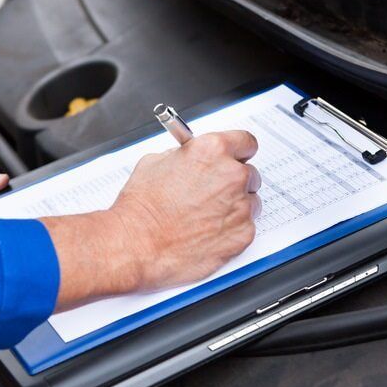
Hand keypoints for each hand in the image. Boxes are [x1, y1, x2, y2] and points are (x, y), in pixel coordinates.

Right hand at [41, 130, 260, 309]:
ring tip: (206, 217)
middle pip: (249, 174)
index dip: (239, 152)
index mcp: (213, 151)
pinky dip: (231, 230)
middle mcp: (231, 176)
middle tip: (213, 194)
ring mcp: (240, 207)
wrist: (136, 244)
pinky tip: (208, 233)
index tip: (237, 158)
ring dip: (234, 207)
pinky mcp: (242, 234)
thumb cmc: (141, 208)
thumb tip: (195, 157)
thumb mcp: (156, 163)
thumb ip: (186, 156)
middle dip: (234, 182)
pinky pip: (246, 227)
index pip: (246, 142)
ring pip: (250, 202)